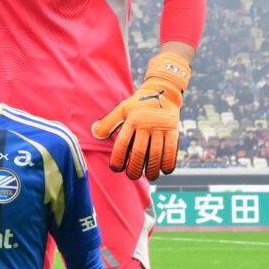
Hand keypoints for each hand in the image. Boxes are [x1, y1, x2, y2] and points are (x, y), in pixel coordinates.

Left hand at [91, 52, 189, 179]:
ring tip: (150, 177)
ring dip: (152, 168)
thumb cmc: (139, 104)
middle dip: (135, 167)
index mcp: (132, 120)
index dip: (118, 158)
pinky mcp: (174, 129)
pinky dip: (169, 161)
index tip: (116, 168)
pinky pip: (172, 149)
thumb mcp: (122, 109)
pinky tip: (165, 170)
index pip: (123, 143)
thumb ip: (109, 122)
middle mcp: (146, 124)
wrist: (163, 91)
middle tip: (133, 176)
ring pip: (156, 153)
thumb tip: (95, 133)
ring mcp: (161, 127)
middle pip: (139, 151)